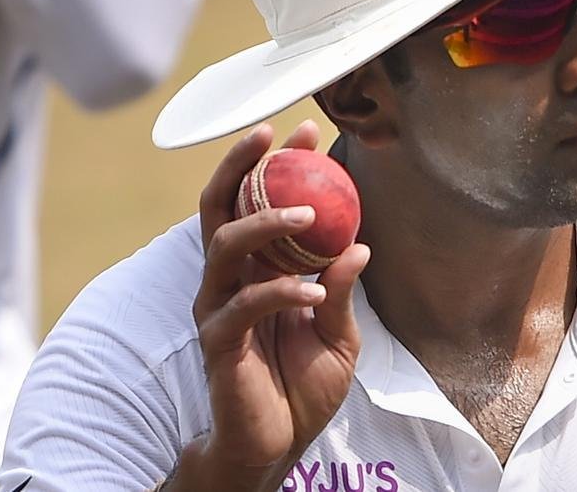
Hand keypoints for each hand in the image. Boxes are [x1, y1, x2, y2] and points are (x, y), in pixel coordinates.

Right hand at [180, 121, 368, 489]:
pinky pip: (244, 304)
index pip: (255, 204)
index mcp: (257, 270)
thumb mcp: (338, 334)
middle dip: (243, 166)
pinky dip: (280, 290)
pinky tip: (315, 291)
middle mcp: (230, 280)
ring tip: (309, 213)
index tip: (306, 131)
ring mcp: (219, 308)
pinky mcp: (219, 342)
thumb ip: (342, 291)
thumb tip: (358, 246)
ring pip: (224, 246)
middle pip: (220, 208)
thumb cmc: (303, 387)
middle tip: (277, 140)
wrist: (280, 444)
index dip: (274, 166)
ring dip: (266, 222)